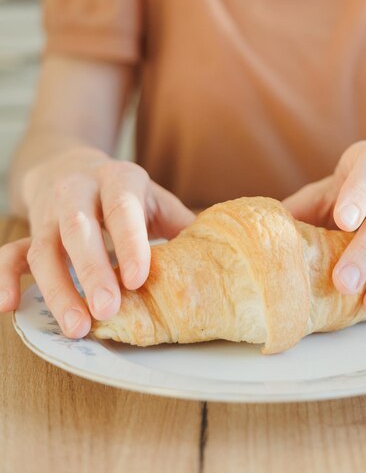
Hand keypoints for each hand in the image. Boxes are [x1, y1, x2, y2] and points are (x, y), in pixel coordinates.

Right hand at [0, 147, 194, 337]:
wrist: (71, 166)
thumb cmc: (122, 192)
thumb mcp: (153, 197)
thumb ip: (181, 223)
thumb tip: (218, 256)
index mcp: (119, 179)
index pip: (122, 208)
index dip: (130, 242)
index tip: (138, 279)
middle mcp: (79, 190)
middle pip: (78, 229)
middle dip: (91, 270)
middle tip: (108, 309)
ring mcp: (49, 212)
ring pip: (44, 249)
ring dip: (58, 289)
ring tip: (78, 327)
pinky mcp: (30, 230)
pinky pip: (11, 253)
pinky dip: (4, 278)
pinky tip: (9, 307)